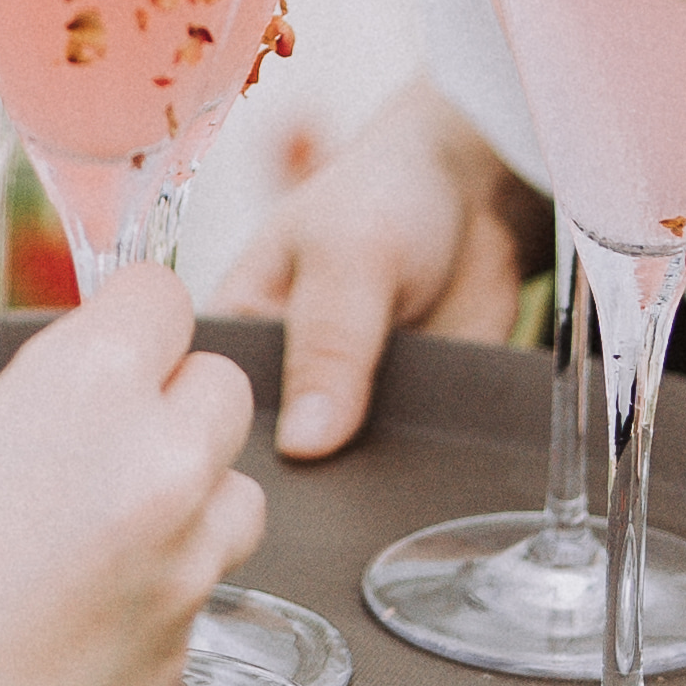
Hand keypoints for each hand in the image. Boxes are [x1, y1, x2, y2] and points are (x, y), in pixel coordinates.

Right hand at [0, 277, 264, 685]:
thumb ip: (33, 417)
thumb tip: (74, 415)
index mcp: (84, 392)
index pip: (162, 299)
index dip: (128, 324)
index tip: (106, 344)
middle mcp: (156, 471)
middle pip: (223, 389)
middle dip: (170, 403)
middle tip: (97, 443)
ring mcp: (179, 574)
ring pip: (235, 496)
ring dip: (187, 499)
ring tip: (94, 534)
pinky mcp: (175, 663)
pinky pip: (196, 594)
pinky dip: (155, 594)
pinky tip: (73, 621)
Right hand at [216, 80, 535, 457]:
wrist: (477, 192)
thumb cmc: (385, 195)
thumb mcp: (347, 253)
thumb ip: (330, 342)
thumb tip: (304, 443)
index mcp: (235, 335)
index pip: (207, 409)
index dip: (222, 444)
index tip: (237, 481)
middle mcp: (280, 383)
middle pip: (271, 457)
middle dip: (296, 478)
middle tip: (319, 491)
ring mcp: (341, 412)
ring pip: (335, 477)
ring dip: (355, 485)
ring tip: (366, 494)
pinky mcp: (398, 428)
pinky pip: (397, 473)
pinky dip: (408, 479)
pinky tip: (414, 484)